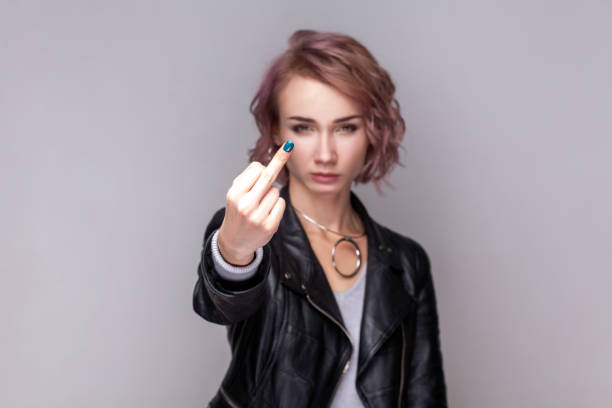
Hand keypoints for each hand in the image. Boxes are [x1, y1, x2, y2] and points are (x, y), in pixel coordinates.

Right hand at [217, 141, 293, 265]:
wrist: (235, 241)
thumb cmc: (237, 211)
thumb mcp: (235, 194)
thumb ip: (249, 179)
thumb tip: (268, 164)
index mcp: (235, 194)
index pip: (256, 170)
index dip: (263, 167)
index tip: (281, 149)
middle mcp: (245, 205)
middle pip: (268, 177)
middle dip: (279, 159)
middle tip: (289, 146)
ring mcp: (258, 217)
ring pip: (275, 191)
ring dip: (271, 195)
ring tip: (259, 205)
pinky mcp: (269, 226)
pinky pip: (281, 204)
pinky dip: (277, 205)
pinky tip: (266, 213)